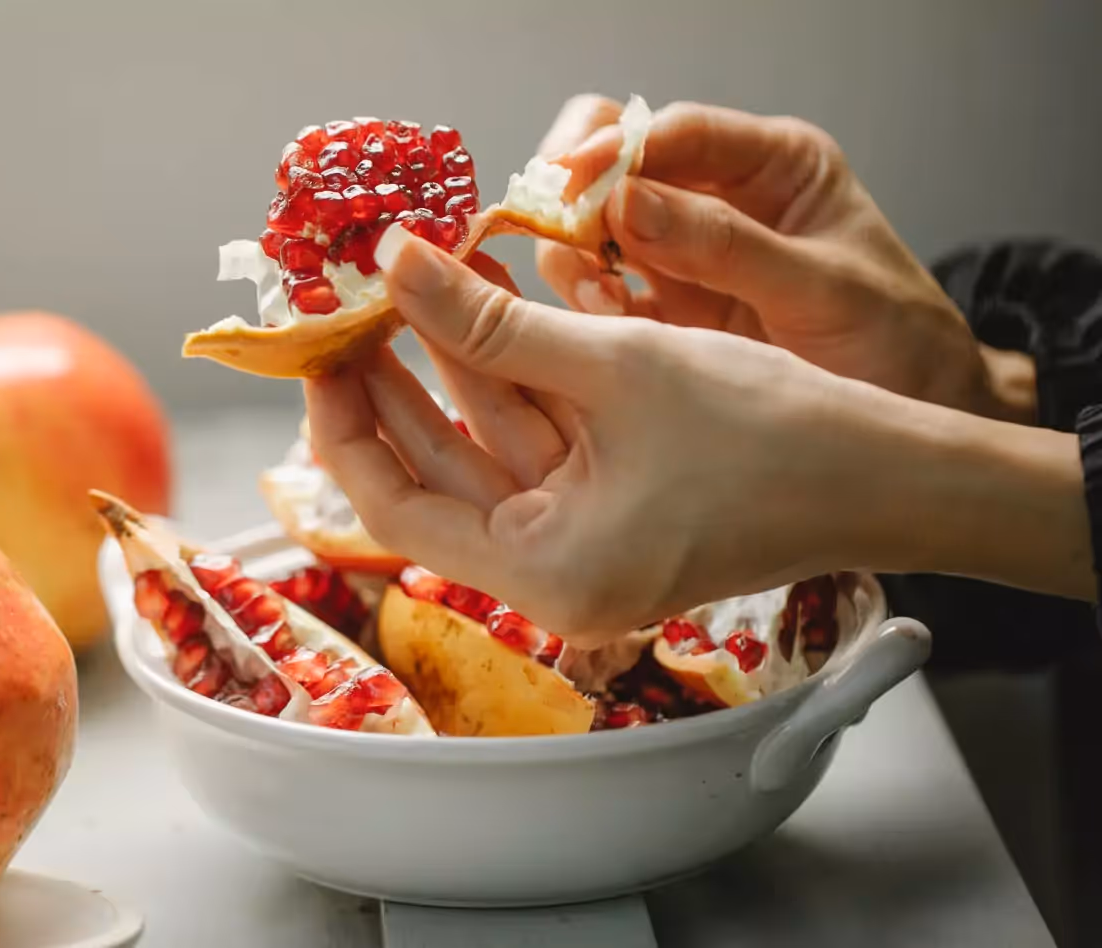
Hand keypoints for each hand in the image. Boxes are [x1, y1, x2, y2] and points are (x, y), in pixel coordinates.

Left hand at [304, 234, 1090, 644]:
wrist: (897, 476)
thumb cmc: (777, 440)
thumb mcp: (617, 367)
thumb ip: (492, 325)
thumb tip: (399, 267)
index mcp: (542, 573)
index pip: (394, 505)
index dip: (348, 422)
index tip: (324, 350)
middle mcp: (554, 575)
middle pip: (435, 475)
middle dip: (394, 386)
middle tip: (355, 310)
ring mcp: (585, 544)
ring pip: (488, 452)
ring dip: (455, 370)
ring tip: (414, 287)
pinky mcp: (616, 511)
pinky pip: (541, 446)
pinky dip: (515, 383)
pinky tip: (487, 311)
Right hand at [533, 97, 1036, 425]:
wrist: (916, 416)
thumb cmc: (897, 342)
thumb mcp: (822, 288)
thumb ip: (724, 245)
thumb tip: (625, 202)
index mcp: (771, 166)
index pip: (672, 129)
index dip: (612, 148)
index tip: (569, 183)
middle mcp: (718, 200)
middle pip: (613, 164)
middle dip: (576, 194)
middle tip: (566, 239)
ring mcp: (684, 258)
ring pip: (591, 229)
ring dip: (573, 256)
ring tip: (598, 298)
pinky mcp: (664, 316)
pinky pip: (598, 294)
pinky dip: (584, 308)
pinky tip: (605, 328)